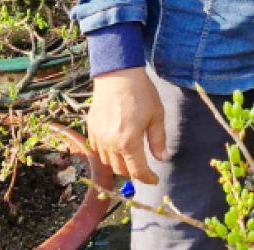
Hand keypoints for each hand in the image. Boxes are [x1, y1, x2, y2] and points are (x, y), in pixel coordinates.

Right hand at [86, 67, 166, 184]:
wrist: (118, 74)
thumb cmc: (141, 93)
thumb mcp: (156, 116)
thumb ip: (158, 140)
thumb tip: (162, 158)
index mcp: (129, 142)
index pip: (138, 170)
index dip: (148, 178)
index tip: (155, 179)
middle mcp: (111, 143)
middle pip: (121, 170)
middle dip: (133, 171)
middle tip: (144, 165)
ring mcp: (98, 137)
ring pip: (107, 162)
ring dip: (119, 163)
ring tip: (130, 155)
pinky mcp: (91, 129)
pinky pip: (97, 150)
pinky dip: (107, 153)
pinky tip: (116, 145)